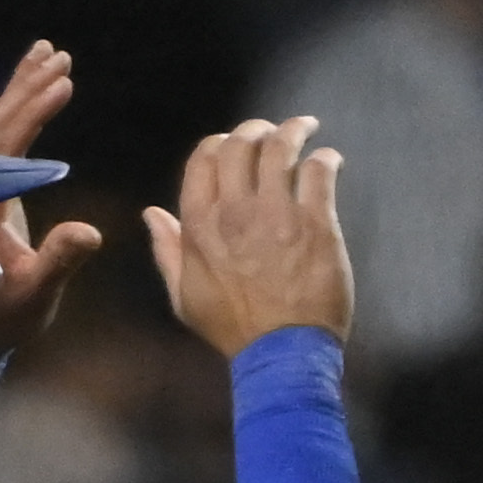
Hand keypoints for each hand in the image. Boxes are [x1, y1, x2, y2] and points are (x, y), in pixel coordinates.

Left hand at [0, 42, 106, 359]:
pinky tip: (35, 88)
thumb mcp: (36, 295)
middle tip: (59, 57)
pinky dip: (17, 108)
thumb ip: (59, 262)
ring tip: (50, 56)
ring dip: (22, 88)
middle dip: (28, 87)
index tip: (61, 84)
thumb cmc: (2, 314)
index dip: (32, 111)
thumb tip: (88, 232)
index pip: (4, 145)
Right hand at [144, 118, 353, 355]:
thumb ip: (167, 250)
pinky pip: (318, 172)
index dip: (220, 142)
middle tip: (273, 131)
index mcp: (199, 223)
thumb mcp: (184, 295)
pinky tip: (330, 160)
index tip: (235, 144)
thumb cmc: (233, 330)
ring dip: (294, 130)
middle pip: (241, 143)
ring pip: (280, 148)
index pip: (204, 157)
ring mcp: (276, 214)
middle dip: (257, 129)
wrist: (281, 354)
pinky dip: (325, 158)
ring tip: (307, 128)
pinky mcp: (316, 223)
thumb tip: (152, 213)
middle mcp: (234, 210)